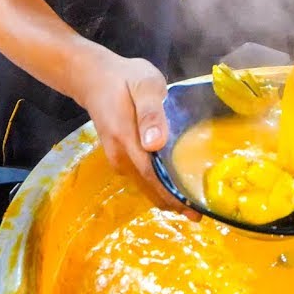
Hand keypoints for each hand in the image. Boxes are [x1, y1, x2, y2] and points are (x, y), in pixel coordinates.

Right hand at [79, 54, 199, 219]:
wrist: (95, 77)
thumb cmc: (125, 78)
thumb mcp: (144, 84)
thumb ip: (150, 113)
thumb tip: (155, 144)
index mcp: (127, 138)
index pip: (152, 174)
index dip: (171, 193)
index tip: (192, 208)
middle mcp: (120, 154)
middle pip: (148, 186)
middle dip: (172, 203)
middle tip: (198, 216)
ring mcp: (117, 158)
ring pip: (144, 185)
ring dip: (165, 198)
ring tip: (190, 209)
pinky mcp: (119, 156)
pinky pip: (140, 178)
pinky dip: (157, 188)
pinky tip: (173, 190)